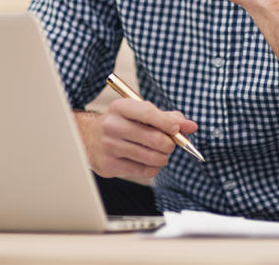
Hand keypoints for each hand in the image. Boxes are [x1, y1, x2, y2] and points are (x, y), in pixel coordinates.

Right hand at [75, 100, 197, 178]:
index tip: (177, 129)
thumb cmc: (121, 123)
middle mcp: (112, 125)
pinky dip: (153, 168)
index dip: (166, 122)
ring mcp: (108, 146)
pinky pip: (143, 171)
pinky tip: (149, 162)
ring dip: (163, 158)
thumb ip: (166, 118)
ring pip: (151, 157)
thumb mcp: (139, 113)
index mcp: (120, 107)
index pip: (147, 113)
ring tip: (160, 154)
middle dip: (169, 144)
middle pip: (153, 138)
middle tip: (170, 144)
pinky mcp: (109, 165)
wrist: (88, 137)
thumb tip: (191, 126)